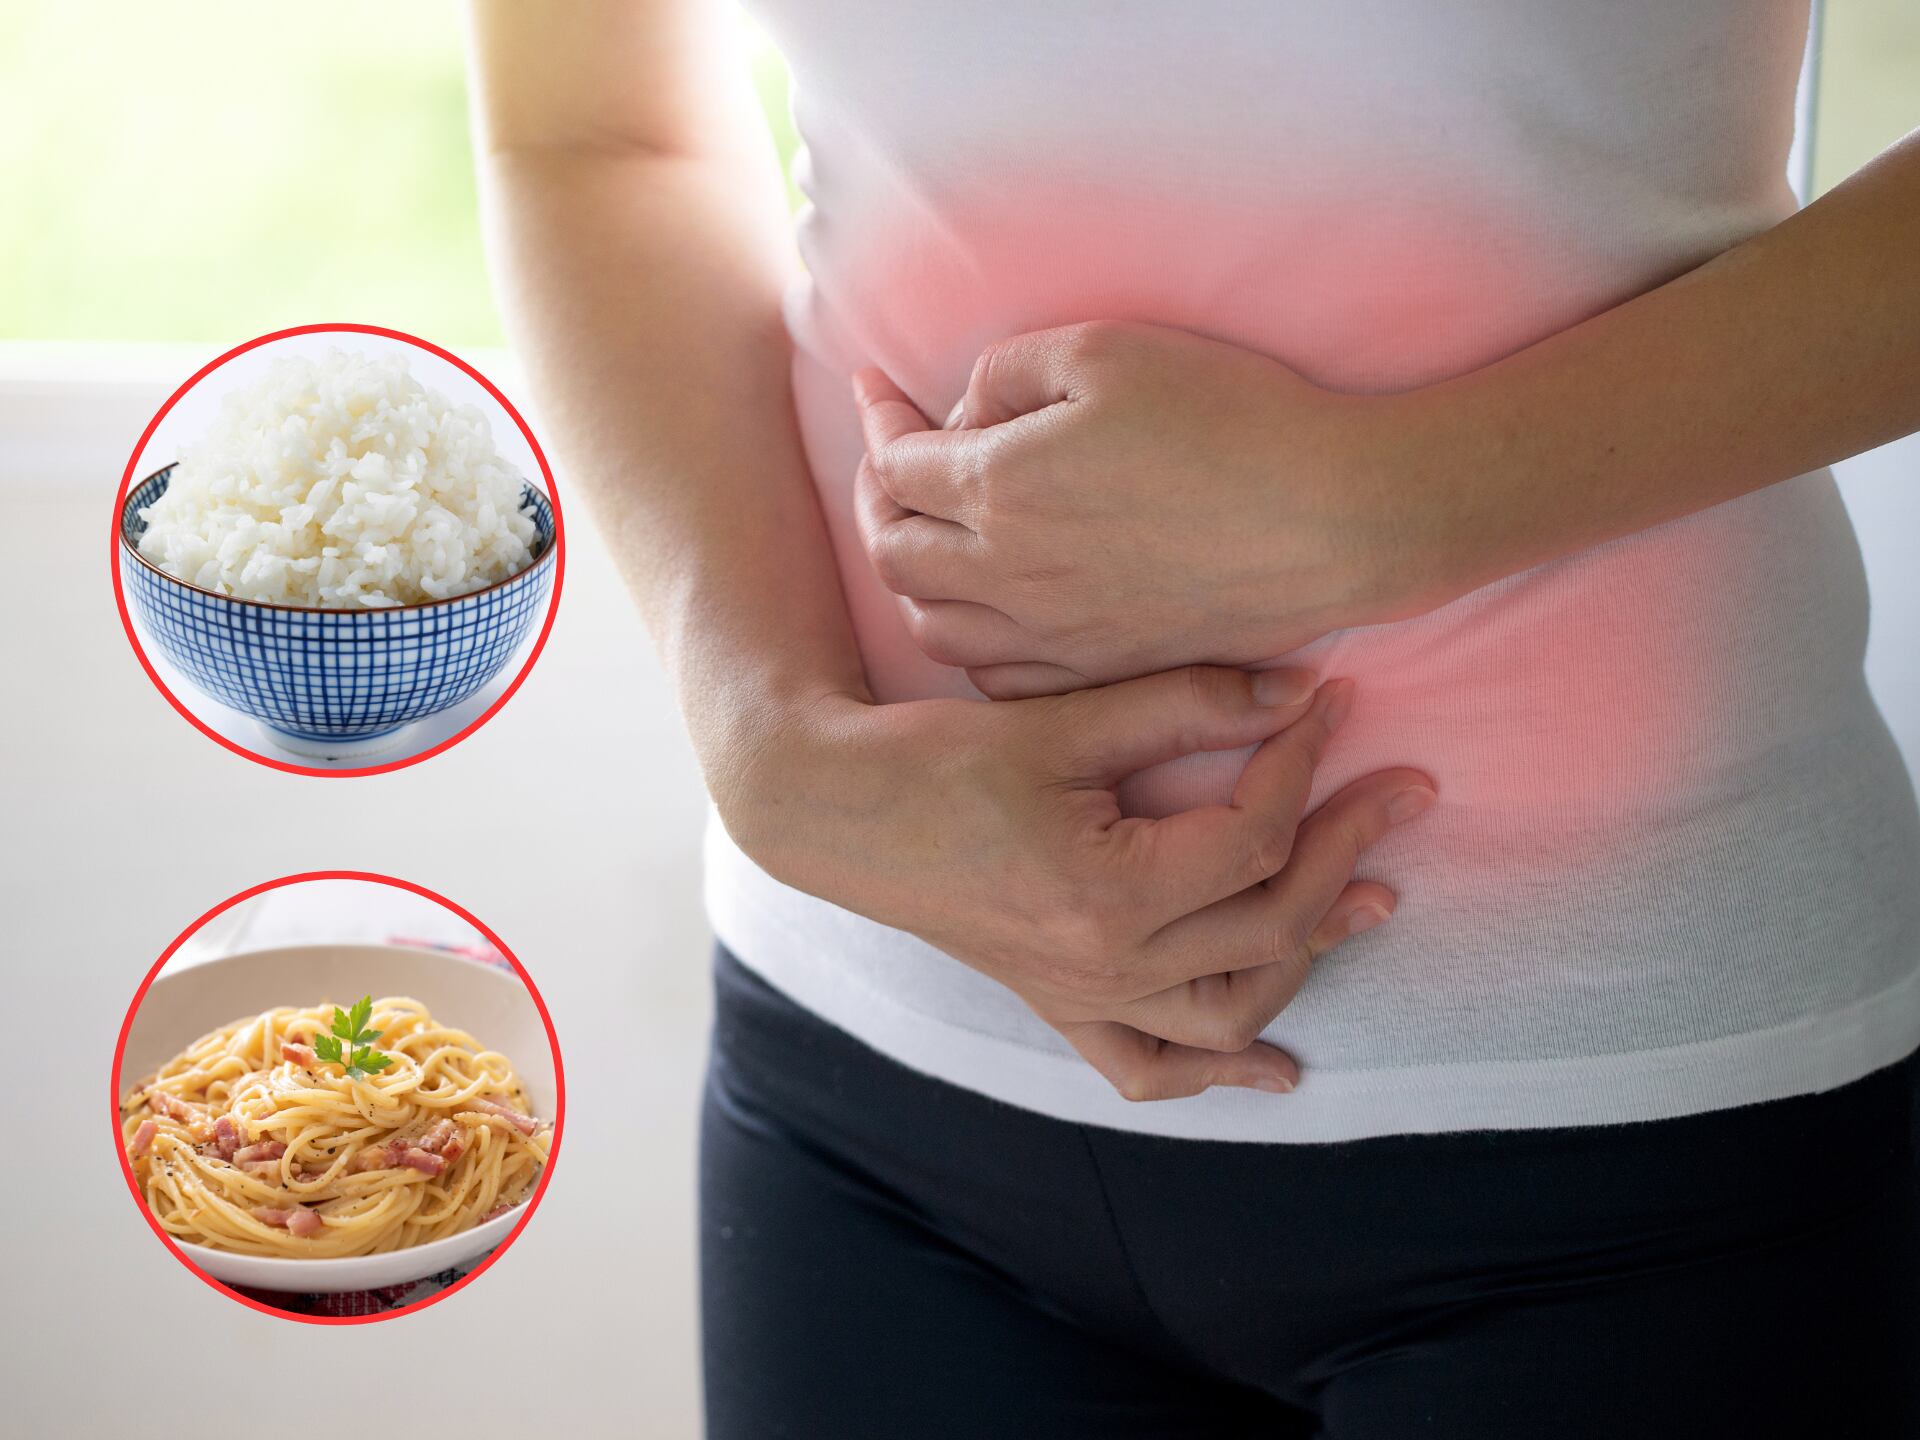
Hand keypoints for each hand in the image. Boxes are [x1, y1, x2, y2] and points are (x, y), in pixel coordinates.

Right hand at [721, 664, 1436, 1100]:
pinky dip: (1216, 1075)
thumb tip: (1301, 693)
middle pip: (1268, 922)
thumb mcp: (1063, 720)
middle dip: (1345, 846)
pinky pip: (1148, 1066)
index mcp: (1110, 893)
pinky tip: (1277, 1072)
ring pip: (1234, 1006)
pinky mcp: (1059, 1004)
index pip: (1252, 836)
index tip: (1335, 703)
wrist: (834, 811)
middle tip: (1398, 787)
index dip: (1305, 764)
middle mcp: (1106, 965)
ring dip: (1311, 953)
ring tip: (1372, 898)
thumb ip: (1187, 704)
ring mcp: (1083, 997)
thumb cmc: (938, 758)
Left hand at [853, 320, 1481, 697]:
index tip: (876, 389)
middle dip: (877, 499)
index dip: (878, 420)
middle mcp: (1009, 574)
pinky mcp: (1099, 669)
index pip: (895, 463)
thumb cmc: (1229, 418)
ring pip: (933, 625)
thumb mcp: (1106, 351)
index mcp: (999, 489)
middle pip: (894, 551)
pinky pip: (996, 677)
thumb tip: (964, 415)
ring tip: (928, 536)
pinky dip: (969, 641)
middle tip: (891, 461)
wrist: (1332, 519)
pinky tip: (989, 607)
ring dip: (913, 577)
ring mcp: (1053, 635)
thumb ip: (1007, 370)